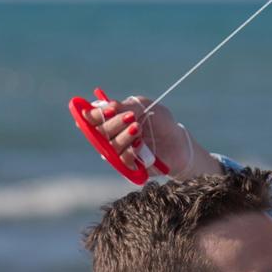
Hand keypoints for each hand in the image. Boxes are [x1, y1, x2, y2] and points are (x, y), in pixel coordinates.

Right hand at [87, 94, 212, 178]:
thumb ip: (124, 106)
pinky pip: (122, 159)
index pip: (93, 118)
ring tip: (139, 128)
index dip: (95, 115)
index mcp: (111, 119)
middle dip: (113, 123)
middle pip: (99, 132)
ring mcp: (118, 151)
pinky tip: (140, 145)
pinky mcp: (127, 166)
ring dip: (124, 136)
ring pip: (111, 145)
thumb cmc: (160, 121)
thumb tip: (105, 106)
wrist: (178, 142)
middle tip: (130, 117)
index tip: (107, 110)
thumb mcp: (143, 106)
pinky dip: (130, 150)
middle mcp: (111, 136)